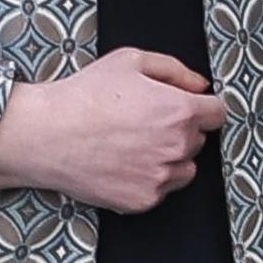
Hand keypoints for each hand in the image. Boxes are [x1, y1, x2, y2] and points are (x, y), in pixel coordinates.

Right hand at [0, 50, 225, 213]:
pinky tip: (122, 163)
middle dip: (180, 130)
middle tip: (145, 122)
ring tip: (133, 144)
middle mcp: (176, 147)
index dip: (202, 106)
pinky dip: (148, 178)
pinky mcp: (143, 201)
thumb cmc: (85, 94)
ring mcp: (160, 178)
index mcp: (179, 111)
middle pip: (199, 140)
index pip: (217, 113)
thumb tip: (200, 86)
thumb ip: (175, 70)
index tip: (185, 107)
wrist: (45, 134)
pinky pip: (161, 189)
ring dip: (169, 157)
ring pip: (184, 168)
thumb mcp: (130, 61)